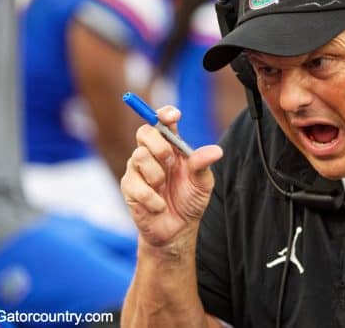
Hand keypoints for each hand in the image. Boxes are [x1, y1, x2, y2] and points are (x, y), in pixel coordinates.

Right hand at [121, 106, 222, 247]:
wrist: (177, 230)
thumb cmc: (190, 201)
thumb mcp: (203, 183)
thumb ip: (203, 165)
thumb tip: (216, 151)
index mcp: (171, 146)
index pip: (163, 121)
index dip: (165, 114)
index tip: (174, 115)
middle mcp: (152, 153)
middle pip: (144, 132)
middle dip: (159, 146)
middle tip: (170, 163)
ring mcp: (137, 169)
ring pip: (139, 156)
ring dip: (156, 176)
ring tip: (164, 190)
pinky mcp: (128, 186)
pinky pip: (136, 184)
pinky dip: (152, 199)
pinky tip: (159, 206)